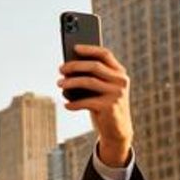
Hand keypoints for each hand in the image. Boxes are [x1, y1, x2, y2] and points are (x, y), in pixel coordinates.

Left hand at [57, 43, 133, 166]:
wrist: (117, 131)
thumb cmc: (104, 106)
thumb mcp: (101, 90)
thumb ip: (91, 78)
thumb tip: (67, 69)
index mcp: (120, 73)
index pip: (105, 54)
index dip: (89, 49)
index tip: (74, 47)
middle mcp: (120, 81)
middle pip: (94, 66)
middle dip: (74, 66)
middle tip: (60, 69)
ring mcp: (116, 94)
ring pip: (88, 81)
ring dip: (70, 82)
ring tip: (59, 84)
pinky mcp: (109, 107)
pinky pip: (86, 102)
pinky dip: (73, 103)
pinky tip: (66, 105)